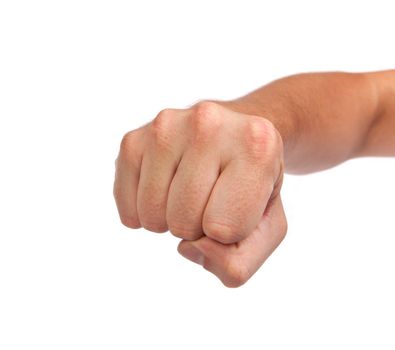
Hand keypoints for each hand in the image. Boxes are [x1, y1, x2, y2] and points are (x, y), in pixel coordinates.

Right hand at [114, 101, 286, 286]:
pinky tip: (163, 191)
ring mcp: (166, 127)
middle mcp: (209, 124)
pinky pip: (126, 203)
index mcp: (257, 145)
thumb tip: (187, 248)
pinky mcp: (134, 139)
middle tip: (211, 200)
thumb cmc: (250, 188)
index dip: (229, 233)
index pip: (224, 228)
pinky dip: (142, 213)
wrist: (232, 140)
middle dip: (197, 228)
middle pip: (184, 221)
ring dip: (169, 220)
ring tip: (188, 193)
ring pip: (152, 213)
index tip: (238, 205)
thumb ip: (240, 262)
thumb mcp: (268, 229)